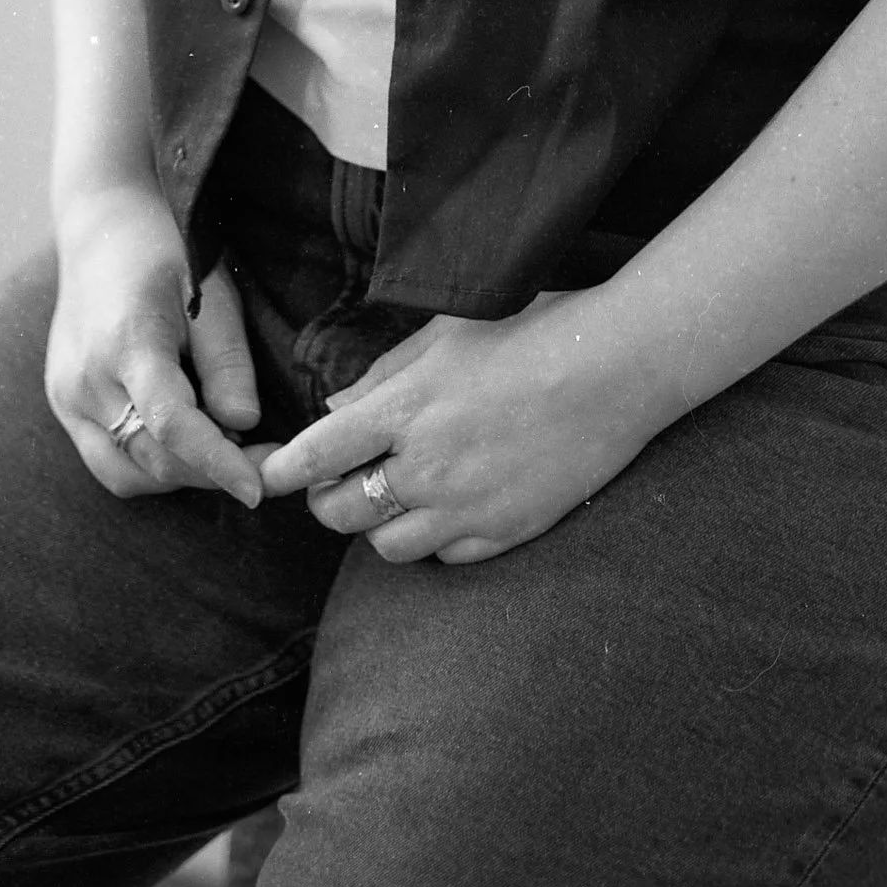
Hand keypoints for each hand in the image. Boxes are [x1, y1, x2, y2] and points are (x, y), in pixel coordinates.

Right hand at [45, 181, 263, 507]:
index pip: (171, 426)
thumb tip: (243, 425)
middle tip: (262, 462)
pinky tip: (180, 438)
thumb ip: (227, 360)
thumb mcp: (211, 291)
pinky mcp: (61, 403)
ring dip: (178, 476)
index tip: (258, 489)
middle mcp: (85, 378)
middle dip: (210, 473)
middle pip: (152, 459)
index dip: (217, 464)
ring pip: (125, 473)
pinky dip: (147, 464)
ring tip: (220, 448)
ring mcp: (66, 395)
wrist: (99, 226)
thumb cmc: (164, 250)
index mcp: (126, 341)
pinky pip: (106, 460)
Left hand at [256, 291, 662, 564]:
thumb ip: (386, 374)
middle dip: (326, 500)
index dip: (284, 469)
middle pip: (342, 511)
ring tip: (394, 496)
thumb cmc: (535, 328)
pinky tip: (446, 508)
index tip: (266, 476)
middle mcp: (429, 465)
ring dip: (378, 525)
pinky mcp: (507, 532)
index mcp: (408, 406)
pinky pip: (445, 558)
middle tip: (337, 481)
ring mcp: (468, 506)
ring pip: (387, 547)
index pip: (320, 453)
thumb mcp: (449, 332)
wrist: (619, 367)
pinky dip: (433, 540)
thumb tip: (338, 409)